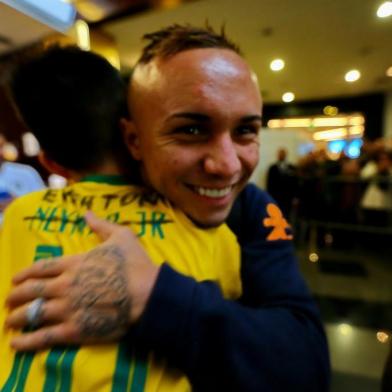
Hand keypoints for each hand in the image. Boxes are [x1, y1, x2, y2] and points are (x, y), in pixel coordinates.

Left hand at [5, 211, 159, 350]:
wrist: (148, 293)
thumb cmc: (135, 263)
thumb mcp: (121, 236)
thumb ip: (101, 225)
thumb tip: (86, 213)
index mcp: (74, 263)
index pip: (41, 268)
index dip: (24, 274)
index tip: (15, 279)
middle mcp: (64, 285)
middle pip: (31, 290)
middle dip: (15, 296)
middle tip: (8, 300)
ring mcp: (67, 308)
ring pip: (32, 314)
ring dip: (16, 318)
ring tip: (9, 321)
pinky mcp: (74, 330)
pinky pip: (43, 337)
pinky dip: (26, 341)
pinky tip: (15, 343)